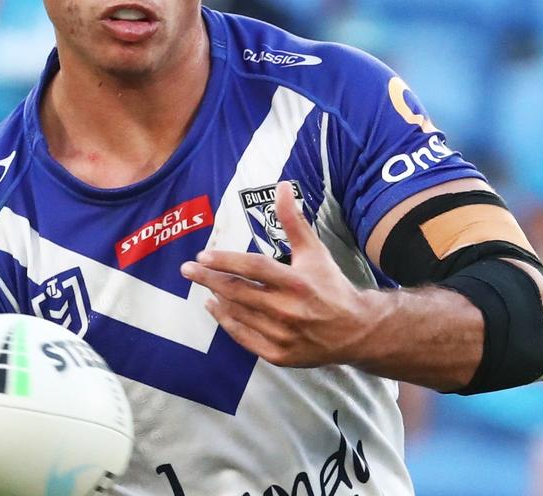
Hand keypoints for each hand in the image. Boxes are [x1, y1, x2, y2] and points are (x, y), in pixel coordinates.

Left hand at [180, 182, 380, 366]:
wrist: (356, 331)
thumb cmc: (331, 286)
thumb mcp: (315, 251)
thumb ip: (294, 221)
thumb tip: (282, 186)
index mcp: (297, 283)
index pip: (253, 268)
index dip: (226, 261)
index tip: (202, 256)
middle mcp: (288, 311)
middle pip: (238, 292)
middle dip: (208, 278)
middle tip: (186, 269)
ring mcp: (282, 336)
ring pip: (238, 314)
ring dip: (217, 297)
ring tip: (204, 283)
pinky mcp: (279, 355)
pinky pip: (243, 337)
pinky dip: (226, 322)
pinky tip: (215, 307)